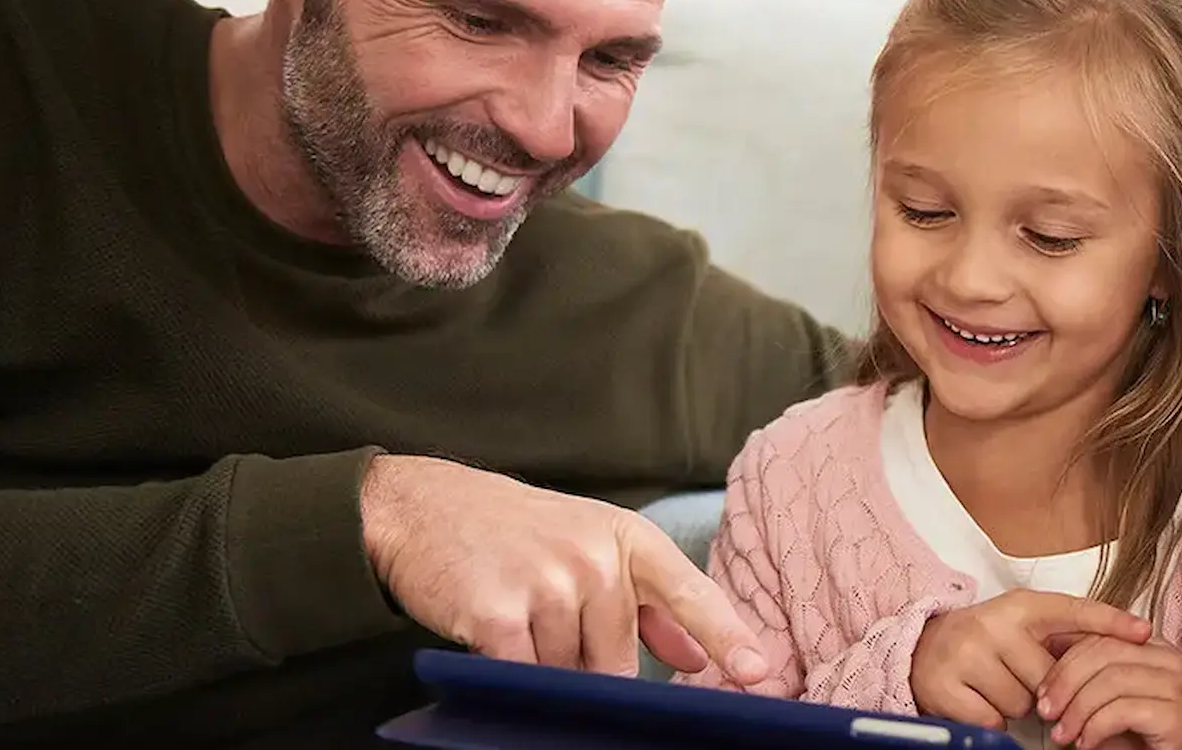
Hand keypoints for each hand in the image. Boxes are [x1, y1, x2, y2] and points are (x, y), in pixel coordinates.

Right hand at [360, 455, 768, 682]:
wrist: (422, 506)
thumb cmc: (518, 532)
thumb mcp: (593, 547)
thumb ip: (650, 606)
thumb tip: (699, 657)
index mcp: (628, 539)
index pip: (690, 593)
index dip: (728, 635)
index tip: (759, 672)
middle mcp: (595, 557)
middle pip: (616, 660)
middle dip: (586, 662)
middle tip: (548, 621)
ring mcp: (547, 583)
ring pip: (567, 672)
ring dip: (543, 664)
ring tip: (515, 616)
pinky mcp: (497, 613)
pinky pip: (522, 674)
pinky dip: (508, 669)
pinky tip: (491, 634)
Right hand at [910, 589, 1152, 729]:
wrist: (922, 647)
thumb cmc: (989, 641)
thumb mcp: (1024, 627)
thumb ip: (1063, 637)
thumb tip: (1121, 652)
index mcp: (1022, 606)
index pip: (1074, 610)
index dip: (1111, 622)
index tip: (1144, 633)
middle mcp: (994, 623)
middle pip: (1049, 677)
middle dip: (1042, 687)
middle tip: (1019, 675)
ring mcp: (966, 653)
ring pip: (1022, 704)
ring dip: (1014, 705)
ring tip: (996, 685)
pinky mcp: (944, 685)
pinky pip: (993, 721)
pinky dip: (990, 720)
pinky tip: (979, 700)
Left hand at [1035, 636, 1181, 749]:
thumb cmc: (1132, 744)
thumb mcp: (1103, 702)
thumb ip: (1087, 676)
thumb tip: (1045, 655)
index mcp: (1158, 650)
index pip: (1104, 636)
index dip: (1066, 662)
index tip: (1043, 690)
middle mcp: (1176, 662)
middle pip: (1107, 651)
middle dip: (1066, 682)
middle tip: (1046, 711)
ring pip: (1113, 679)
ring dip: (1077, 710)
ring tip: (1062, 734)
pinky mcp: (1179, 717)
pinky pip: (1123, 710)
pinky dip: (1095, 728)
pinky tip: (1086, 744)